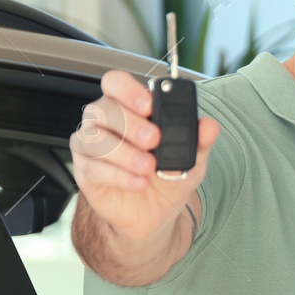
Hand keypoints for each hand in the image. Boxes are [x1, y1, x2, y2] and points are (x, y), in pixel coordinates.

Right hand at [70, 70, 219, 241]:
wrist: (157, 211)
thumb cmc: (168, 174)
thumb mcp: (191, 157)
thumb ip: (199, 140)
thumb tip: (210, 126)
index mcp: (128, 107)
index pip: (115, 83)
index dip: (128, 90)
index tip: (149, 105)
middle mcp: (104, 121)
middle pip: (103, 109)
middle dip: (130, 123)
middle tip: (154, 139)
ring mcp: (90, 145)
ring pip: (94, 138)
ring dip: (124, 152)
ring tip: (148, 166)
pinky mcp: (85, 172)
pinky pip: (94, 168)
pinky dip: (119, 176)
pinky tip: (140, 183)